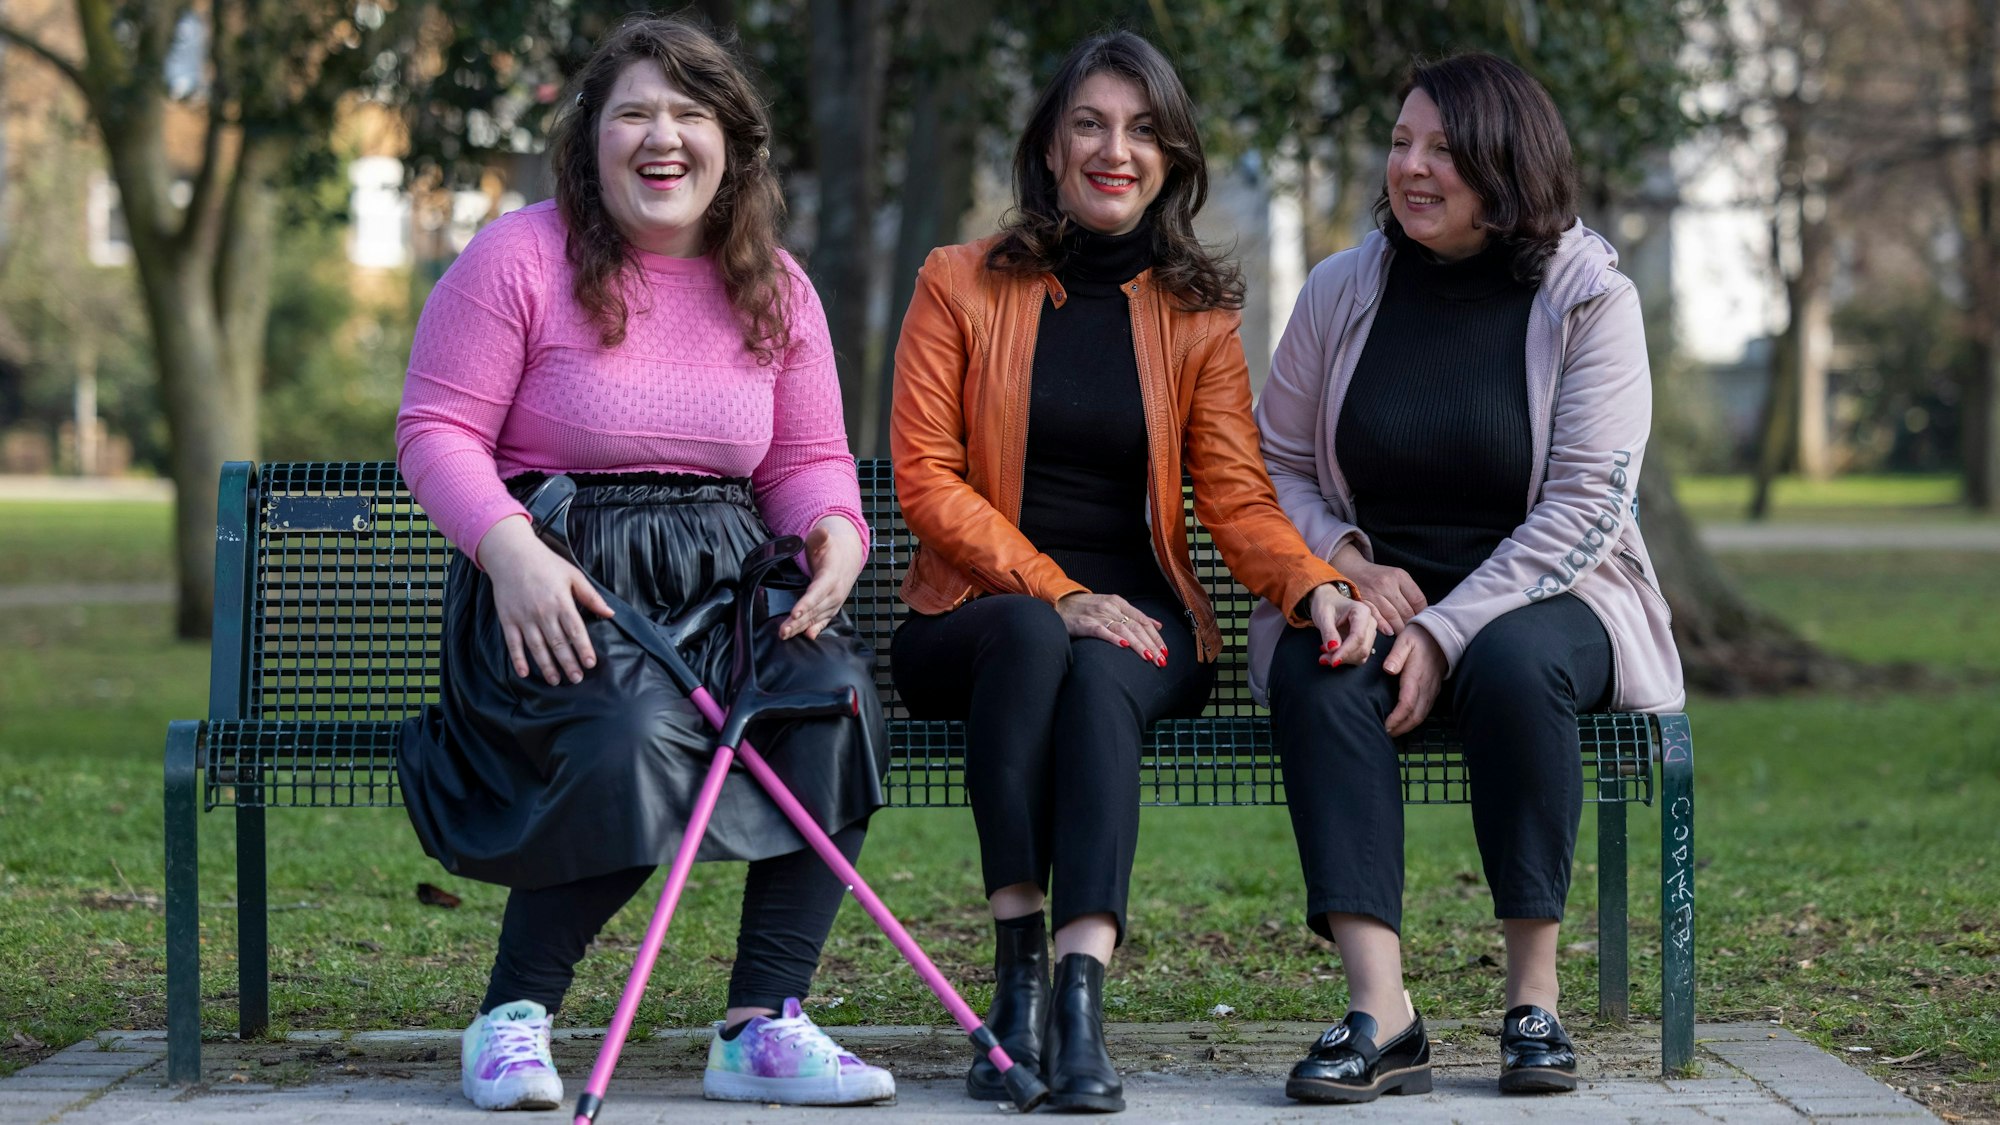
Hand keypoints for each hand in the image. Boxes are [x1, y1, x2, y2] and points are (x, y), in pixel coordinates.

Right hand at [475, 515, 615, 684]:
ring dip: (547, 666)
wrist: (512, 555)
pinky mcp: (508, 619)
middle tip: (577, 679)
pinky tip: (525, 673)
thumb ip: (591, 597)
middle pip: (558, 644)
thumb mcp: (573, 576)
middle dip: (568, 664)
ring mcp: (524, 617)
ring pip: (537, 648)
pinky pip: (513, 644)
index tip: (590, 663)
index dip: (584, 649)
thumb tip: (610, 613)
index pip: (576, 631)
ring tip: (556, 681)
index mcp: (561, 602)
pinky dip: (518, 659)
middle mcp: (543, 612)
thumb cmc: (546, 564)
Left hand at [779, 516, 866, 640]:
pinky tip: (807, 636)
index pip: (817, 592)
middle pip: (814, 610)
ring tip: (784, 634)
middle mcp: (834, 593)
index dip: (806, 603)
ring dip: (800, 628)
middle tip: (782, 630)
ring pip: (816, 618)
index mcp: (831, 576)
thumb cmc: (830, 549)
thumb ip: (819, 537)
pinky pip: (823, 621)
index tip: (795, 613)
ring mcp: (833, 602)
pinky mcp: (831, 608)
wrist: (846, 558)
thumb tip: (822, 531)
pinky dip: (816, 629)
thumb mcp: (824, 540)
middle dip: (798, 622)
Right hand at [1055, 592, 1169, 666]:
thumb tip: (1158, 625)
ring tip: (1148, 658)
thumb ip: (1135, 616)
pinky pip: (1102, 631)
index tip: (1165, 651)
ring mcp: (1098, 615)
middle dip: (1151, 645)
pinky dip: (1114, 638)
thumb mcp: (1113, 606)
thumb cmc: (1088, 608)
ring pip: (1123, 630)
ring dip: (1138, 645)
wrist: (1061, 603)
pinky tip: (1124, 647)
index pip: (1143, 620)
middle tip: (1160, 661)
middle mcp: (1111, 607)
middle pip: (1136, 627)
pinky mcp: (1085, 623)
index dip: (1155, 637)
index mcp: (1119, 603)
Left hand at [1306, 581, 1376, 667]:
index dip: (1346, 651)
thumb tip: (1333, 648)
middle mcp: (1370, 621)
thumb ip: (1328, 632)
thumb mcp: (1323, 616)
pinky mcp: (1366, 640)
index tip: (1333, 661)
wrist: (1328, 601)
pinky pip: (1359, 655)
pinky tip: (1333, 654)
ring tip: (1325, 656)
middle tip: (1324, 659)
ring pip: (1362, 654)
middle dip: (1343, 656)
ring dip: (1344, 659)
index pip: (1358, 636)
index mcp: (1362, 611)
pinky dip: (1346, 659)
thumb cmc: (1325, 604)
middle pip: (1362, 647)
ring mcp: (1370, 632)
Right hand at [1330, 542, 1426, 634]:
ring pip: (1393, 616)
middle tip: (1414, 632)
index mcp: (1399, 576)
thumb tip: (1421, 613)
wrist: (1351, 569)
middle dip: (1411, 624)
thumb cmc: (1377, 576)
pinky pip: (1376, 616)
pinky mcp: (1362, 601)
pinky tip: (1389, 632)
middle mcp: (1387, 584)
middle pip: (1406, 610)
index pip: (1418, 599)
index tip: (1423, 621)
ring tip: (1404, 635)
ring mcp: (1374, 593)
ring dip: (1400, 629)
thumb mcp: (1396, 576)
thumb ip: (1408, 592)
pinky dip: (1384, 626)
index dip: (1422, 613)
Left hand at [1382, 624, 1444, 736]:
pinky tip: (1406, 721)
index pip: (1407, 705)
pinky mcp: (1434, 690)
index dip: (1396, 719)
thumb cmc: (1419, 637)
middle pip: (1415, 716)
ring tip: (1393, 731)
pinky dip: (1415, 719)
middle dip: (1401, 728)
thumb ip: (1396, 655)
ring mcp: (1432, 689)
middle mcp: (1426, 687)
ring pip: (1421, 715)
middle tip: (1385, 733)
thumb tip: (1388, 669)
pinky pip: (1426, 709)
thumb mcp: (1405, 641)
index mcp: (1416, 677)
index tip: (1385, 726)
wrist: (1442, 634)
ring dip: (1408, 726)